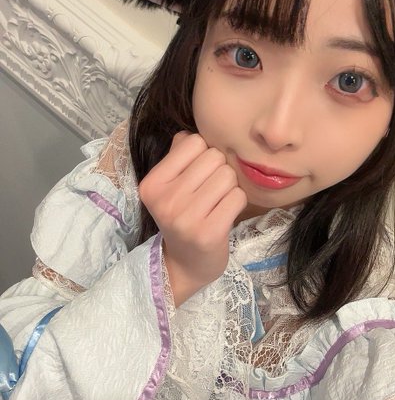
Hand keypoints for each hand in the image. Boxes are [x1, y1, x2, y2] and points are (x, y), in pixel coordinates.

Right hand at [138, 132, 246, 305]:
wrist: (185, 265)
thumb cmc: (182, 218)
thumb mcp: (170, 187)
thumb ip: (178, 157)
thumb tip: (189, 133)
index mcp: (152, 183)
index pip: (193, 142)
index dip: (203, 155)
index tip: (198, 176)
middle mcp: (165, 200)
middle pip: (214, 157)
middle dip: (219, 171)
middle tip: (210, 192)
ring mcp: (186, 218)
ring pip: (228, 176)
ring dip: (229, 188)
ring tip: (216, 204)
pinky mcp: (209, 232)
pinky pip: (238, 197)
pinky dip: (237, 203)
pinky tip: (224, 215)